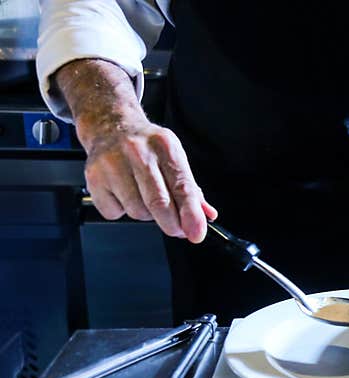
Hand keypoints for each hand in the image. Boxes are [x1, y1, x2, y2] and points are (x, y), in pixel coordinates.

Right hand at [82, 117, 216, 242]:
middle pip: (159, 203)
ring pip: (138, 212)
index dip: (191, 214)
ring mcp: (112, 164)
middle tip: (177, 228)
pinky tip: (123, 193)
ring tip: (143, 196)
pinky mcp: (94, 178)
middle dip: (172, 224)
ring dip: (146, 214)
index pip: (182, 187)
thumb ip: (191, 189)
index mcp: (164, 146)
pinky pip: (115, 212)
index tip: (196, 233)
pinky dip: (122, 210)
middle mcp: (137, 152)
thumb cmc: (147, 147)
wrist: (110, 126)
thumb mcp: (174, 158)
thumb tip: (207, 214)